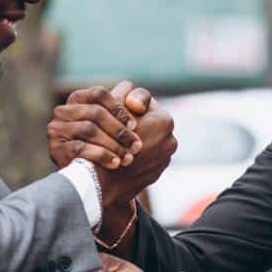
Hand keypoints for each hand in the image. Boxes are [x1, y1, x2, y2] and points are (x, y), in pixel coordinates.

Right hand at [47, 82, 151, 170]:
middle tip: (136, 145)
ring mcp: (56, 130)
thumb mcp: (123, 121)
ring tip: (128, 157)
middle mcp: (63, 111)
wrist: (93, 178)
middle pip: (95, 112)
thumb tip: (136, 103)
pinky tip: (115, 163)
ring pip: (89, 129)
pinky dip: (101, 155)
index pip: (99, 94)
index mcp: (78, 98)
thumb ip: (134, 102)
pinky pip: (80, 148)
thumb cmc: (112, 143)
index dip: (119, 108)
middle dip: (119, 130)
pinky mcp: (56, 149)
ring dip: (113, 144)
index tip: (135, 125)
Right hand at [95, 91, 175, 210]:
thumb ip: (122, 97)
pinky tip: (119, 155)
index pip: (143, 100)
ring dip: (133, 139)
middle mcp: (170, 140)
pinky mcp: (157, 172)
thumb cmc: (104, 142)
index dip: (126, 102)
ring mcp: (165, 158)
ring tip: (118, 143)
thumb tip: (126, 88)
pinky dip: (135, 155)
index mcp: (164, 121)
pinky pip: (145, 157)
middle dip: (132, 122)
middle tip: (116, 126)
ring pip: (148, 139)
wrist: (101, 184)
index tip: (117, 112)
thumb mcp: (111, 112)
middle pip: (148, 121)